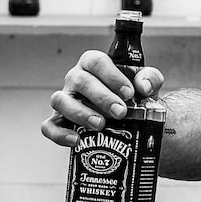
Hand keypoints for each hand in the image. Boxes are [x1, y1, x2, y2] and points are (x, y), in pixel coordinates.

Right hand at [42, 52, 164, 147]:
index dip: (112, 76)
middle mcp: (75, 80)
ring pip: (60, 100)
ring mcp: (65, 100)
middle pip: (81, 81)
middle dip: (102, 97)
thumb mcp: (146, 84)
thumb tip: (144, 87)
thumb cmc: (131, 96)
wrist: (129, 118)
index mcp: (93, 65)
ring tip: (100, 125)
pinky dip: (60, 134)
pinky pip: (49, 126)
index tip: (129, 93)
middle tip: (120, 112)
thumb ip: (151, 78)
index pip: (96, 62)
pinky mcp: (58, 121)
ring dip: (80, 113)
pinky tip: (77, 140)